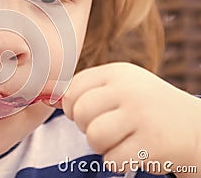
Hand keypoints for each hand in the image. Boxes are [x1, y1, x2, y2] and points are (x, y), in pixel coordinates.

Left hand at [62, 62, 200, 175]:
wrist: (197, 128)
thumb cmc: (148, 108)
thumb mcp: (122, 87)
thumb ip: (88, 91)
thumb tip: (48, 99)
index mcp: (118, 72)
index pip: (74, 88)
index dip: (73, 106)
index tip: (87, 113)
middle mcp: (129, 89)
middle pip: (80, 112)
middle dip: (86, 127)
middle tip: (104, 128)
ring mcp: (141, 115)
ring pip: (94, 136)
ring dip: (101, 146)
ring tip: (118, 141)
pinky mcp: (151, 142)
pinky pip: (111, 159)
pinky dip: (117, 161)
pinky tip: (133, 152)